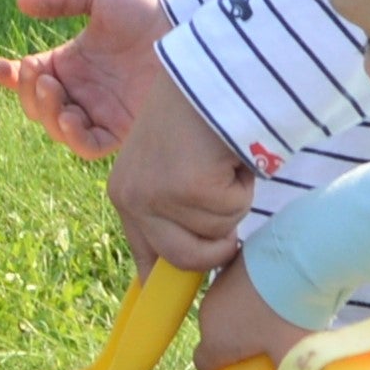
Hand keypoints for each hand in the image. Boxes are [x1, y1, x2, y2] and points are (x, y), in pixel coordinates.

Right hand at [0, 0, 166, 161]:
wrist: (183, 26)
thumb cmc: (144, 6)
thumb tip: (20, 4)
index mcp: (72, 62)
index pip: (31, 77)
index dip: (10, 77)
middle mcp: (83, 91)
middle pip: (39, 106)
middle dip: (29, 93)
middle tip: (40, 74)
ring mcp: (101, 112)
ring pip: (57, 128)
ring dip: (46, 113)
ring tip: (54, 89)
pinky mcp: (123, 130)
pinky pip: (89, 146)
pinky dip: (72, 136)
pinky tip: (70, 116)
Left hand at [106, 68, 254, 267]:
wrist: (207, 73)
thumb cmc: (195, 115)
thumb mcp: (171, 166)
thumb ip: (173, 213)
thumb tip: (191, 271)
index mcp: (125, 196)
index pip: (146, 260)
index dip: (169, 279)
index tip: (186, 296)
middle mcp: (134, 199)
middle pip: (185, 261)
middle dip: (218, 246)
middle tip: (229, 213)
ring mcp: (159, 196)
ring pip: (217, 233)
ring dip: (234, 200)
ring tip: (221, 160)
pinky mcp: (189, 187)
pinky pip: (234, 207)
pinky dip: (244, 182)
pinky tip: (229, 150)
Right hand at [198, 264, 308, 369]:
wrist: (296, 259)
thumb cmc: (289, 314)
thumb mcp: (292, 353)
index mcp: (216, 341)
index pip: (205, 365)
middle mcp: (208, 314)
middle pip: (217, 337)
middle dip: (238, 344)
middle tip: (270, 343)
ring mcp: (217, 286)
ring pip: (226, 311)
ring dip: (244, 317)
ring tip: (278, 313)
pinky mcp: (230, 264)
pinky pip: (235, 287)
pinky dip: (250, 292)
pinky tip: (276, 290)